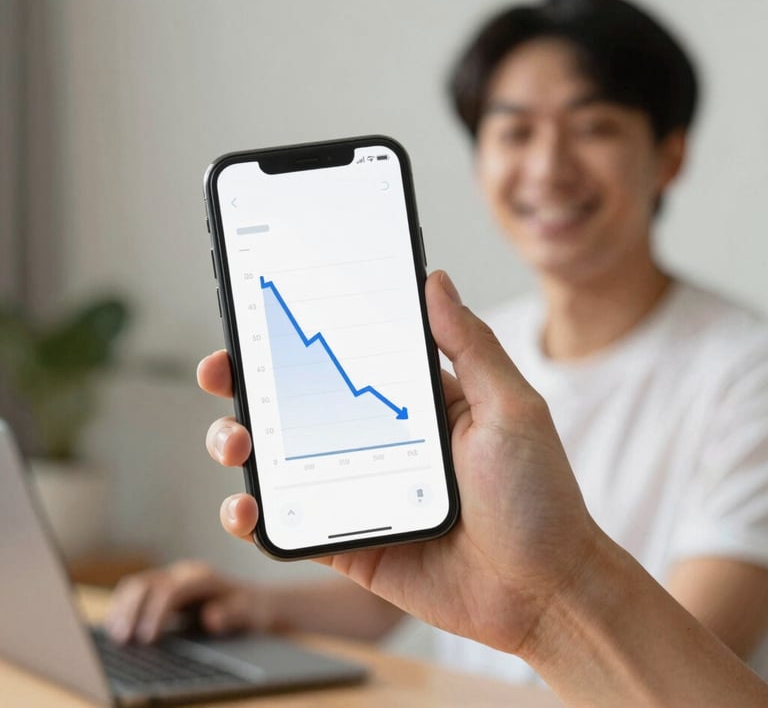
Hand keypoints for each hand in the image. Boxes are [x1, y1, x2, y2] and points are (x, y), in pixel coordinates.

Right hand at [105, 560, 272, 642]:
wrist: (255, 601)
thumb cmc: (253, 609)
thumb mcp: (252, 613)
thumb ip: (234, 614)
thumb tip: (211, 618)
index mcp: (204, 578)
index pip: (173, 590)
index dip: (157, 612)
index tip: (148, 638)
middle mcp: (184, 574)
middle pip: (148, 583)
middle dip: (132, 610)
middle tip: (123, 639)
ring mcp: (171, 580)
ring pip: (137, 586)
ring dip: (122, 609)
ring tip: (115, 636)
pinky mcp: (162, 590)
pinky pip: (135, 594)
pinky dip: (121, 609)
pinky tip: (115, 629)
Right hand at [199, 270, 598, 656]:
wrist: (544, 593)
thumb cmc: (538, 498)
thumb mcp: (510, 408)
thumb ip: (470, 345)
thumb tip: (435, 279)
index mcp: (412, 402)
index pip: (343, 356)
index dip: (300, 335)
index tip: (261, 313)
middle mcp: (377, 440)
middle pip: (297, 403)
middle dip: (249, 383)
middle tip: (221, 371)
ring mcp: (357, 490)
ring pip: (280, 460)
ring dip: (240, 443)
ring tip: (235, 440)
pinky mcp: (348, 541)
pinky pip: (288, 523)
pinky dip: (253, 516)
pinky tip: (244, 505)